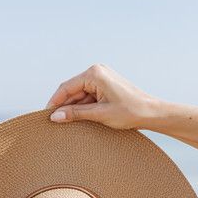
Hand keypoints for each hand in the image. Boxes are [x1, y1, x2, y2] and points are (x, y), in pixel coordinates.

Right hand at [45, 64, 161, 129]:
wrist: (151, 113)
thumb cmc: (130, 112)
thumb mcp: (99, 114)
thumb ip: (75, 114)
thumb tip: (55, 117)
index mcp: (94, 74)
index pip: (66, 87)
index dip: (54, 102)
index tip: (46, 116)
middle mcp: (97, 72)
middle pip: (72, 91)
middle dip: (65, 107)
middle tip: (55, 124)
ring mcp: (102, 78)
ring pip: (80, 95)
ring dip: (75, 109)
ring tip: (70, 125)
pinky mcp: (106, 86)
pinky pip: (89, 97)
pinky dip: (84, 108)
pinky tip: (82, 120)